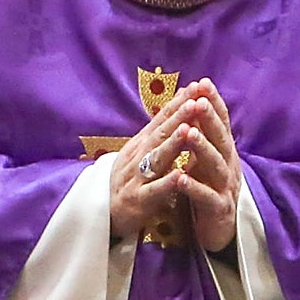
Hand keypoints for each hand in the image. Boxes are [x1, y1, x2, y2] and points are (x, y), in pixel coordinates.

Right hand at [109, 86, 195, 239]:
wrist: (102, 213)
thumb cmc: (130, 179)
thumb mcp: (142, 151)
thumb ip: (160, 130)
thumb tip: (180, 100)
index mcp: (142, 143)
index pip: (162, 119)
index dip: (178, 103)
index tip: (196, 87)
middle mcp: (138, 156)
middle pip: (160, 133)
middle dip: (179, 117)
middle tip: (196, 100)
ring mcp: (137, 178)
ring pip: (156, 158)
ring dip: (172, 144)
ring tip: (187, 130)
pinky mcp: (138, 200)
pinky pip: (153, 191)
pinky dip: (166, 183)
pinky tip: (180, 175)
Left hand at [172, 78, 240, 252]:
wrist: (219, 228)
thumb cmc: (209, 186)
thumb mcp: (206, 157)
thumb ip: (202, 132)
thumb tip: (194, 99)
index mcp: (224, 151)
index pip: (221, 122)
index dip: (213, 102)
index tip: (203, 82)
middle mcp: (228, 165)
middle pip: (220, 139)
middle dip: (209, 119)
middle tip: (198, 101)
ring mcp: (225, 187)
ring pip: (216, 165)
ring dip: (202, 148)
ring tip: (189, 133)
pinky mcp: (218, 209)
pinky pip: (206, 197)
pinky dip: (194, 187)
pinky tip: (180, 177)